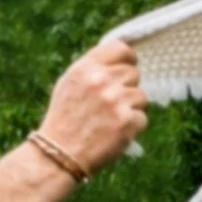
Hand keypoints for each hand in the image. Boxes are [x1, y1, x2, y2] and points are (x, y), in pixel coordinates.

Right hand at [38, 37, 147, 174]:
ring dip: (131, 108)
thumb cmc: (65, 118)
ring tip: (110, 120)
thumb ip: (94, 69)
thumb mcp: (70, 84)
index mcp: (86, 67)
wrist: (59, 153)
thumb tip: (122, 60)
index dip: (129, 58)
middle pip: (134, 73)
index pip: (121, 48)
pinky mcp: (127, 122)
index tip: (129, 66)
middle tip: (112, 104)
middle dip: (127, 87)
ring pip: (141, 96)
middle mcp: (101, 80)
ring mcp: (116, 100)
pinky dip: (132, 127)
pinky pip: (142, 118)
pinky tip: (114, 133)